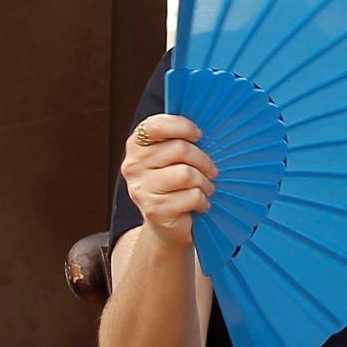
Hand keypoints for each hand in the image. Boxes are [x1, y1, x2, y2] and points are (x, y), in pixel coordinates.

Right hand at [122, 114, 216, 246]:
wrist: (166, 224)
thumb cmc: (176, 184)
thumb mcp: (175, 158)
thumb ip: (181, 139)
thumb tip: (213, 122)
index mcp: (137, 146)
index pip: (154, 125)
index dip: (182, 127)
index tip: (198, 136)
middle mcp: (133, 165)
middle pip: (180, 149)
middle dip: (203, 160)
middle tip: (211, 171)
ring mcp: (141, 188)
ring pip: (186, 174)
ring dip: (204, 183)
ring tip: (205, 188)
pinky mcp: (153, 209)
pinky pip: (191, 196)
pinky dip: (202, 201)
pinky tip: (199, 204)